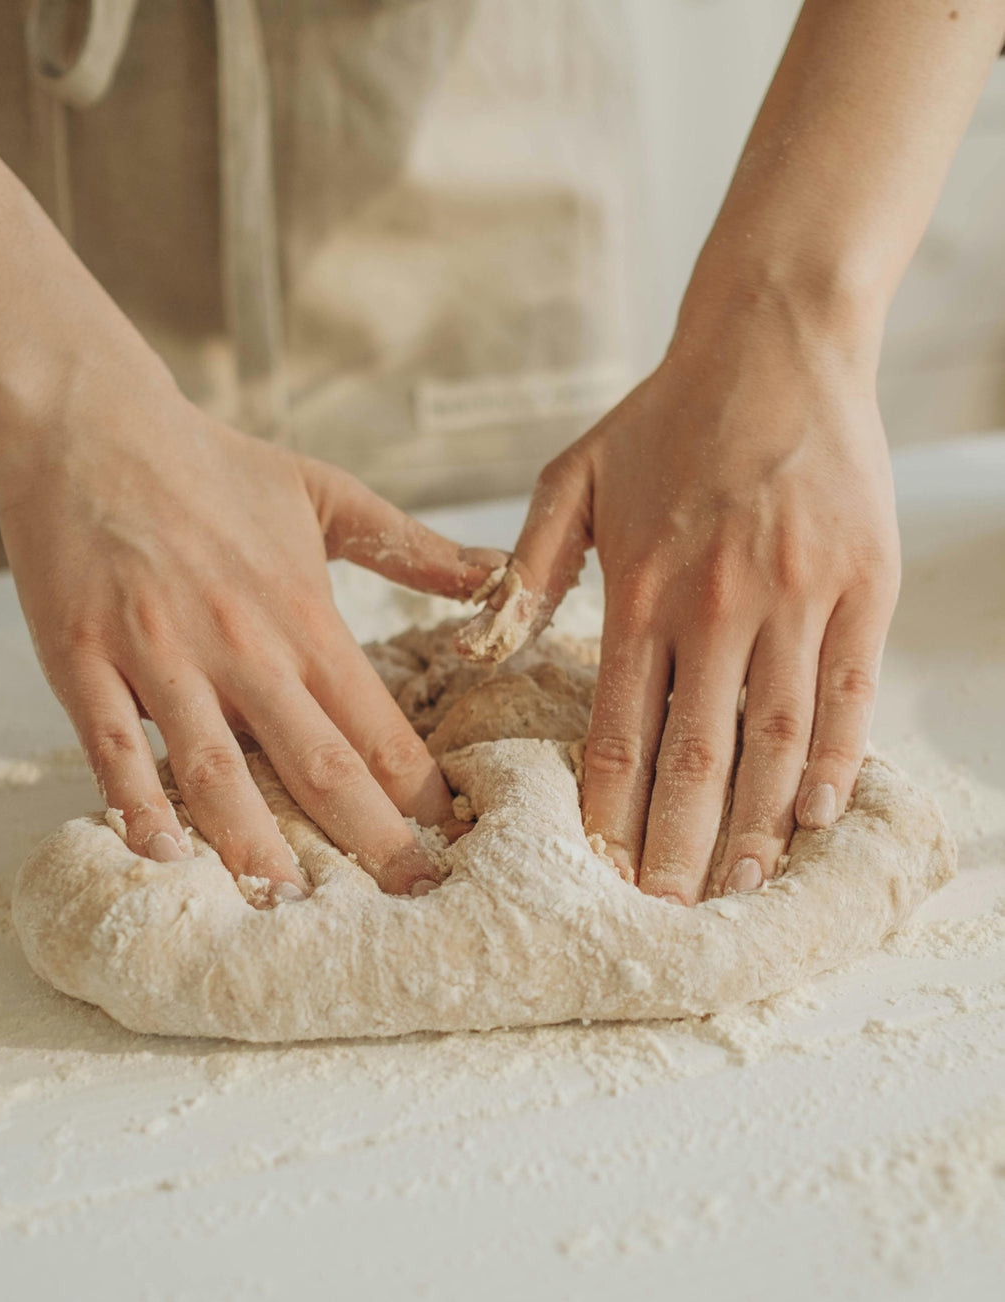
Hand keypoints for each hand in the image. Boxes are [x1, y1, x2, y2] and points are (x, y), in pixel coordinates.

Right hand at [0, 377, 500, 897]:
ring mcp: (161, 655)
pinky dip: (136, 803)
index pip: (377, 723)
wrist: (92, 424)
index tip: (453, 838)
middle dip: (369, 839)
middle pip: (317, 762)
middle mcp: (242, 644)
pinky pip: (112, 746)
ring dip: (256, 843)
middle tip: (409, 898)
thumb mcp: (326, 494)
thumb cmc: (212, 463)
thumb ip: (412, 546)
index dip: (420, 788)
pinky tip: (163, 854)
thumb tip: (499, 573)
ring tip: (290, 904)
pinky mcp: (85, 659)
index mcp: (303, 614)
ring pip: (217, 769)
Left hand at [504, 286, 899, 903]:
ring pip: (773, 737)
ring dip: (756, 823)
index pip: (618, 729)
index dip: (611, 811)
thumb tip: (485, 647)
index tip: (605, 872)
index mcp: (638, 587)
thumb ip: (526, 567)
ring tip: (740, 889)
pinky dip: (835, 760)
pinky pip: (849, 691)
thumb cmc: (665, 415)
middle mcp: (714, 603)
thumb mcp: (571, 476)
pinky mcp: (862, 582)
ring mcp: (796, 594)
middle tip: (669, 916)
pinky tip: (816, 816)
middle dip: (679, 845)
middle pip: (695, 754)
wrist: (775, 339)